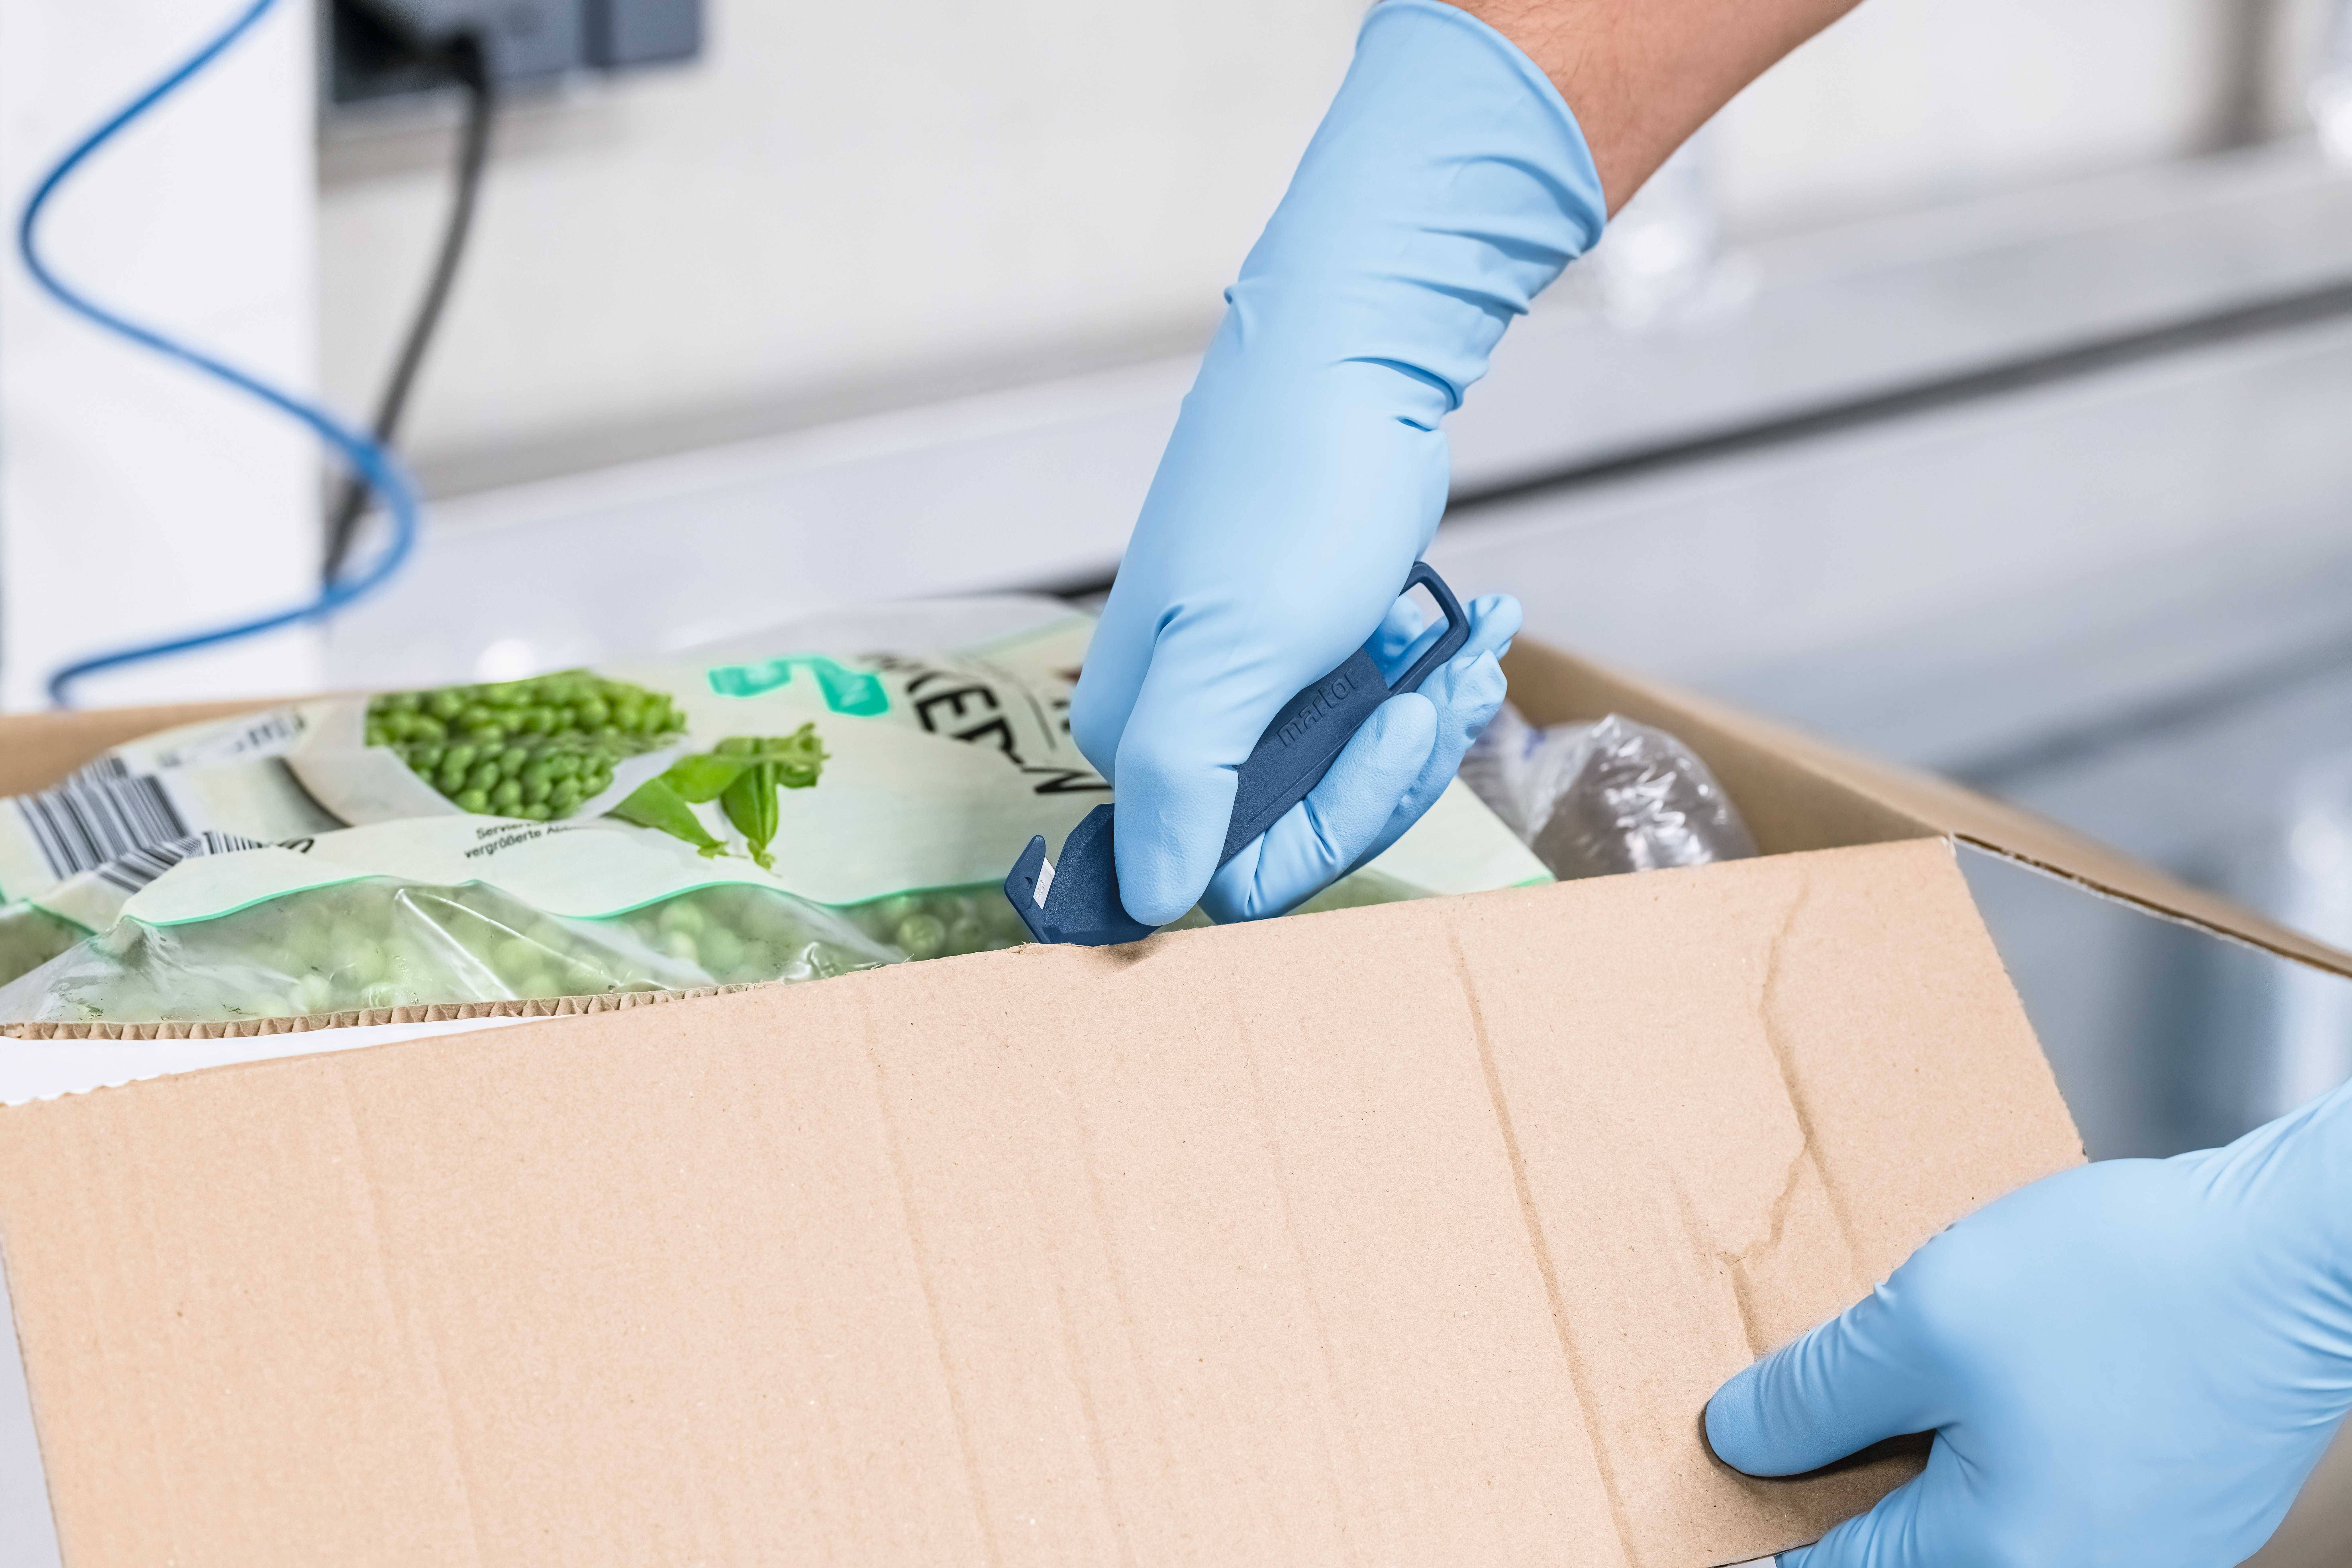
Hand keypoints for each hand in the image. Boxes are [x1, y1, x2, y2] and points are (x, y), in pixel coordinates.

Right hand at [1069, 0, 1604, 926]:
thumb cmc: (1294, 497)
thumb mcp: (1233, 651)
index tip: (1397, 738)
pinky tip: (1477, 624)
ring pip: (1349, 768)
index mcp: (1144, 732)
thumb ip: (1180, 782)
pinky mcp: (1303, 647)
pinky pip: (1371, 710)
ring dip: (1430, 716)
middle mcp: (1182, 718)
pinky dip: (1433, 676)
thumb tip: (1152, 902)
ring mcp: (1246, 682)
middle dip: (1398, 764)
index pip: (1238, 866)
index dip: (1335, 823)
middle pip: (1303, 821)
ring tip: (1476, 648)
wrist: (1352, 360)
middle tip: (1457, 687)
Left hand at [1705, 1078, 2351, 1566]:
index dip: (1756, 1522)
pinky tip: (1982, 1375)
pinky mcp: (2169, 1504)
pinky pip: (2045, 1490)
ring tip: (1887, 1379)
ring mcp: (2131, 1548)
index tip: (1718, 1481)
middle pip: (1909, 1546)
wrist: (2295, 1258)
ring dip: (1920, 1455)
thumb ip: (1818, 1391)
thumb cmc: (2124, 1289)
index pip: (1830, 1567)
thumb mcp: (1924, 1322)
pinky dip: (1992, 1440)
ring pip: (1977, 1514)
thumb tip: (1739, 1437)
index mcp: (1998, 1560)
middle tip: (1788, 1417)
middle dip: (1842, 1482)